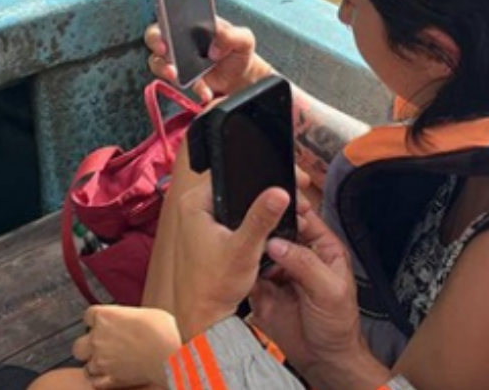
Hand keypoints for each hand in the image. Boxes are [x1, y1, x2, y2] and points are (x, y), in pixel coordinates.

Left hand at [72, 306, 181, 388]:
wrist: (169, 355)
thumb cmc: (162, 332)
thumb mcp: (147, 313)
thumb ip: (130, 317)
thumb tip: (132, 322)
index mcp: (106, 317)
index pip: (88, 316)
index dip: (95, 320)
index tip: (102, 323)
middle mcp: (98, 338)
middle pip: (79, 344)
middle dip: (87, 346)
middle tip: (100, 346)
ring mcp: (101, 360)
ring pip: (86, 366)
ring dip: (95, 365)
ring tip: (108, 363)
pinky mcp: (109, 378)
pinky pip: (95, 382)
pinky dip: (100, 380)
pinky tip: (108, 377)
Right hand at [144, 17, 273, 101]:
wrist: (242, 76)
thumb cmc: (238, 51)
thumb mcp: (243, 39)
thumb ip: (232, 36)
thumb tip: (215, 46)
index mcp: (192, 24)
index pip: (169, 16)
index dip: (163, 20)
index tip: (167, 29)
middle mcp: (180, 41)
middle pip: (155, 38)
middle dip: (157, 44)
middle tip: (165, 51)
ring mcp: (178, 61)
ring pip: (159, 62)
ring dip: (164, 68)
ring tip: (176, 75)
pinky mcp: (182, 79)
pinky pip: (178, 83)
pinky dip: (192, 88)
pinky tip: (206, 91)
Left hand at [169, 179, 290, 339]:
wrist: (205, 318)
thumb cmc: (213, 288)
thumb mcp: (243, 250)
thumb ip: (261, 219)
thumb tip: (279, 192)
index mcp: (194, 203)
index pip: (230, 172)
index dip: (261, 172)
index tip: (288, 179)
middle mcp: (194, 209)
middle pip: (237, 186)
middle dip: (266, 190)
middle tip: (294, 195)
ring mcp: (201, 222)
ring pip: (238, 203)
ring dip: (261, 207)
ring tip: (287, 211)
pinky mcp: (209, 235)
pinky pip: (236, 218)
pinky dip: (253, 221)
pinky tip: (269, 228)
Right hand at [249, 199, 372, 381]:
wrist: (323, 358)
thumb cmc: (338, 325)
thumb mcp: (329, 290)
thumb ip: (305, 264)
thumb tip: (279, 244)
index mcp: (322, 248)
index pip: (304, 218)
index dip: (289, 209)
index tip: (272, 203)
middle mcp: (299, 256)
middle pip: (278, 231)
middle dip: (265, 227)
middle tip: (251, 224)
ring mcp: (280, 272)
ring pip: (260, 250)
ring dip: (251, 248)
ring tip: (242, 245)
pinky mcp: (263, 289)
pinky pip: (248, 274)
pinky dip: (241, 270)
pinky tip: (237, 268)